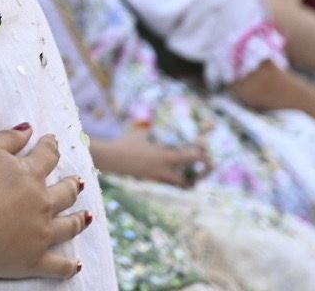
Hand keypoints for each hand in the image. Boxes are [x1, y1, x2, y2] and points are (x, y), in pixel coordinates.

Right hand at [0, 125, 88, 279]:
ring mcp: (41, 233)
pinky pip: (59, 266)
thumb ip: (8, 138)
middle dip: (72, 185)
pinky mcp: (34, 260)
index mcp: (30, 176)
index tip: (53, 141)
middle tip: (78, 182)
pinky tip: (77, 265)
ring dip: (79, 220)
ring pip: (69, 226)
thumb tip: (29, 129)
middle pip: (65, 193)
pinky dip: (69, 266)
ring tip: (87, 216)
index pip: (47, 156)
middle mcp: (42, 203)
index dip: (51, 147)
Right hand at [89, 130, 210, 188]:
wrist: (111, 159)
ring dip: (186, 180)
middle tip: (201, 168)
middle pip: (190, 181)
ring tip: (189, 172)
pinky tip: (172, 171)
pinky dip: (174, 179)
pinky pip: (168, 184)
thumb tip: (161, 128)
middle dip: (198, 176)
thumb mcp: (142, 134)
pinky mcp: (150, 181)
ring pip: (179, 186)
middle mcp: (165, 171)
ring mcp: (157, 179)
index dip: (203, 155)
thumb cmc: (126, 144)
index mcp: (166, 157)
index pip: (193, 158)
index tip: (203, 148)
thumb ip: (154, 133)